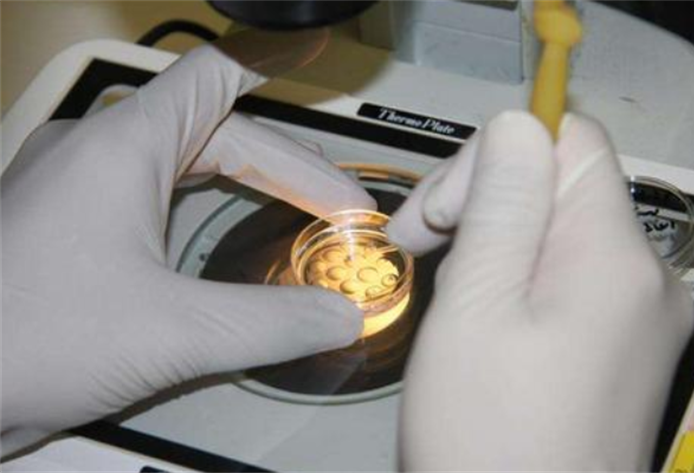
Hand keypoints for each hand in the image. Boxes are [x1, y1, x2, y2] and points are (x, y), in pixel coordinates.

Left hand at [0, 45, 373, 457]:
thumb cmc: (22, 341)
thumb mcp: (173, 333)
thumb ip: (271, 323)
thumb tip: (339, 316)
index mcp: (122, 147)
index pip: (217, 77)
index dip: (274, 59)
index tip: (313, 47)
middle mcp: (94, 152)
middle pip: (215, 131)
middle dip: (287, 166)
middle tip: (337, 201)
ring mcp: (74, 187)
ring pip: (180, 161)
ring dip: (243, 179)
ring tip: (294, 204)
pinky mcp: (64, 225)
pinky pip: (149, 192)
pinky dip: (200, 203)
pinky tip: (214, 229)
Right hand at [388, 112, 693, 471]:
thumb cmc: (487, 435)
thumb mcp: (476, 309)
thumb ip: (503, 207)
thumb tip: (516, 122)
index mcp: (614, 257)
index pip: (568, 141)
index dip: (495, 159)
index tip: (443, 216)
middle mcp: (646, 277)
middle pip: (559, 184)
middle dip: (483, 202)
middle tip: (418, 248)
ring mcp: (637, 315)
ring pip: (554, 230)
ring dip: (491, 243)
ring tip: (448, 296)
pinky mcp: (619, 344)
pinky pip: (563, 276)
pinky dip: (514, 279)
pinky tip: (478, 317)